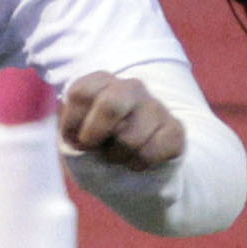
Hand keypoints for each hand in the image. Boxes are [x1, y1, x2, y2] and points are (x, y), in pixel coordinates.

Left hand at [59, 71, 183, 169]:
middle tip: (94, 148)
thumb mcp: (76, 135)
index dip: (71, 123)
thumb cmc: (98, 144)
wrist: (133, 162)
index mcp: (102, 83)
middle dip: (94, 135)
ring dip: (116, 156)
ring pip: (129, 138)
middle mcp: (130, 88)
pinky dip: (137, 164)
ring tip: (118, 155)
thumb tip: (82, 142)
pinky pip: (150, 153)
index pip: (80, 93)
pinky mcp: (174, 130)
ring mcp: (155, 107)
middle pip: (109, 105)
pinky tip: (136, 160)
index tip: (75, 138)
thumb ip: (72, 133)